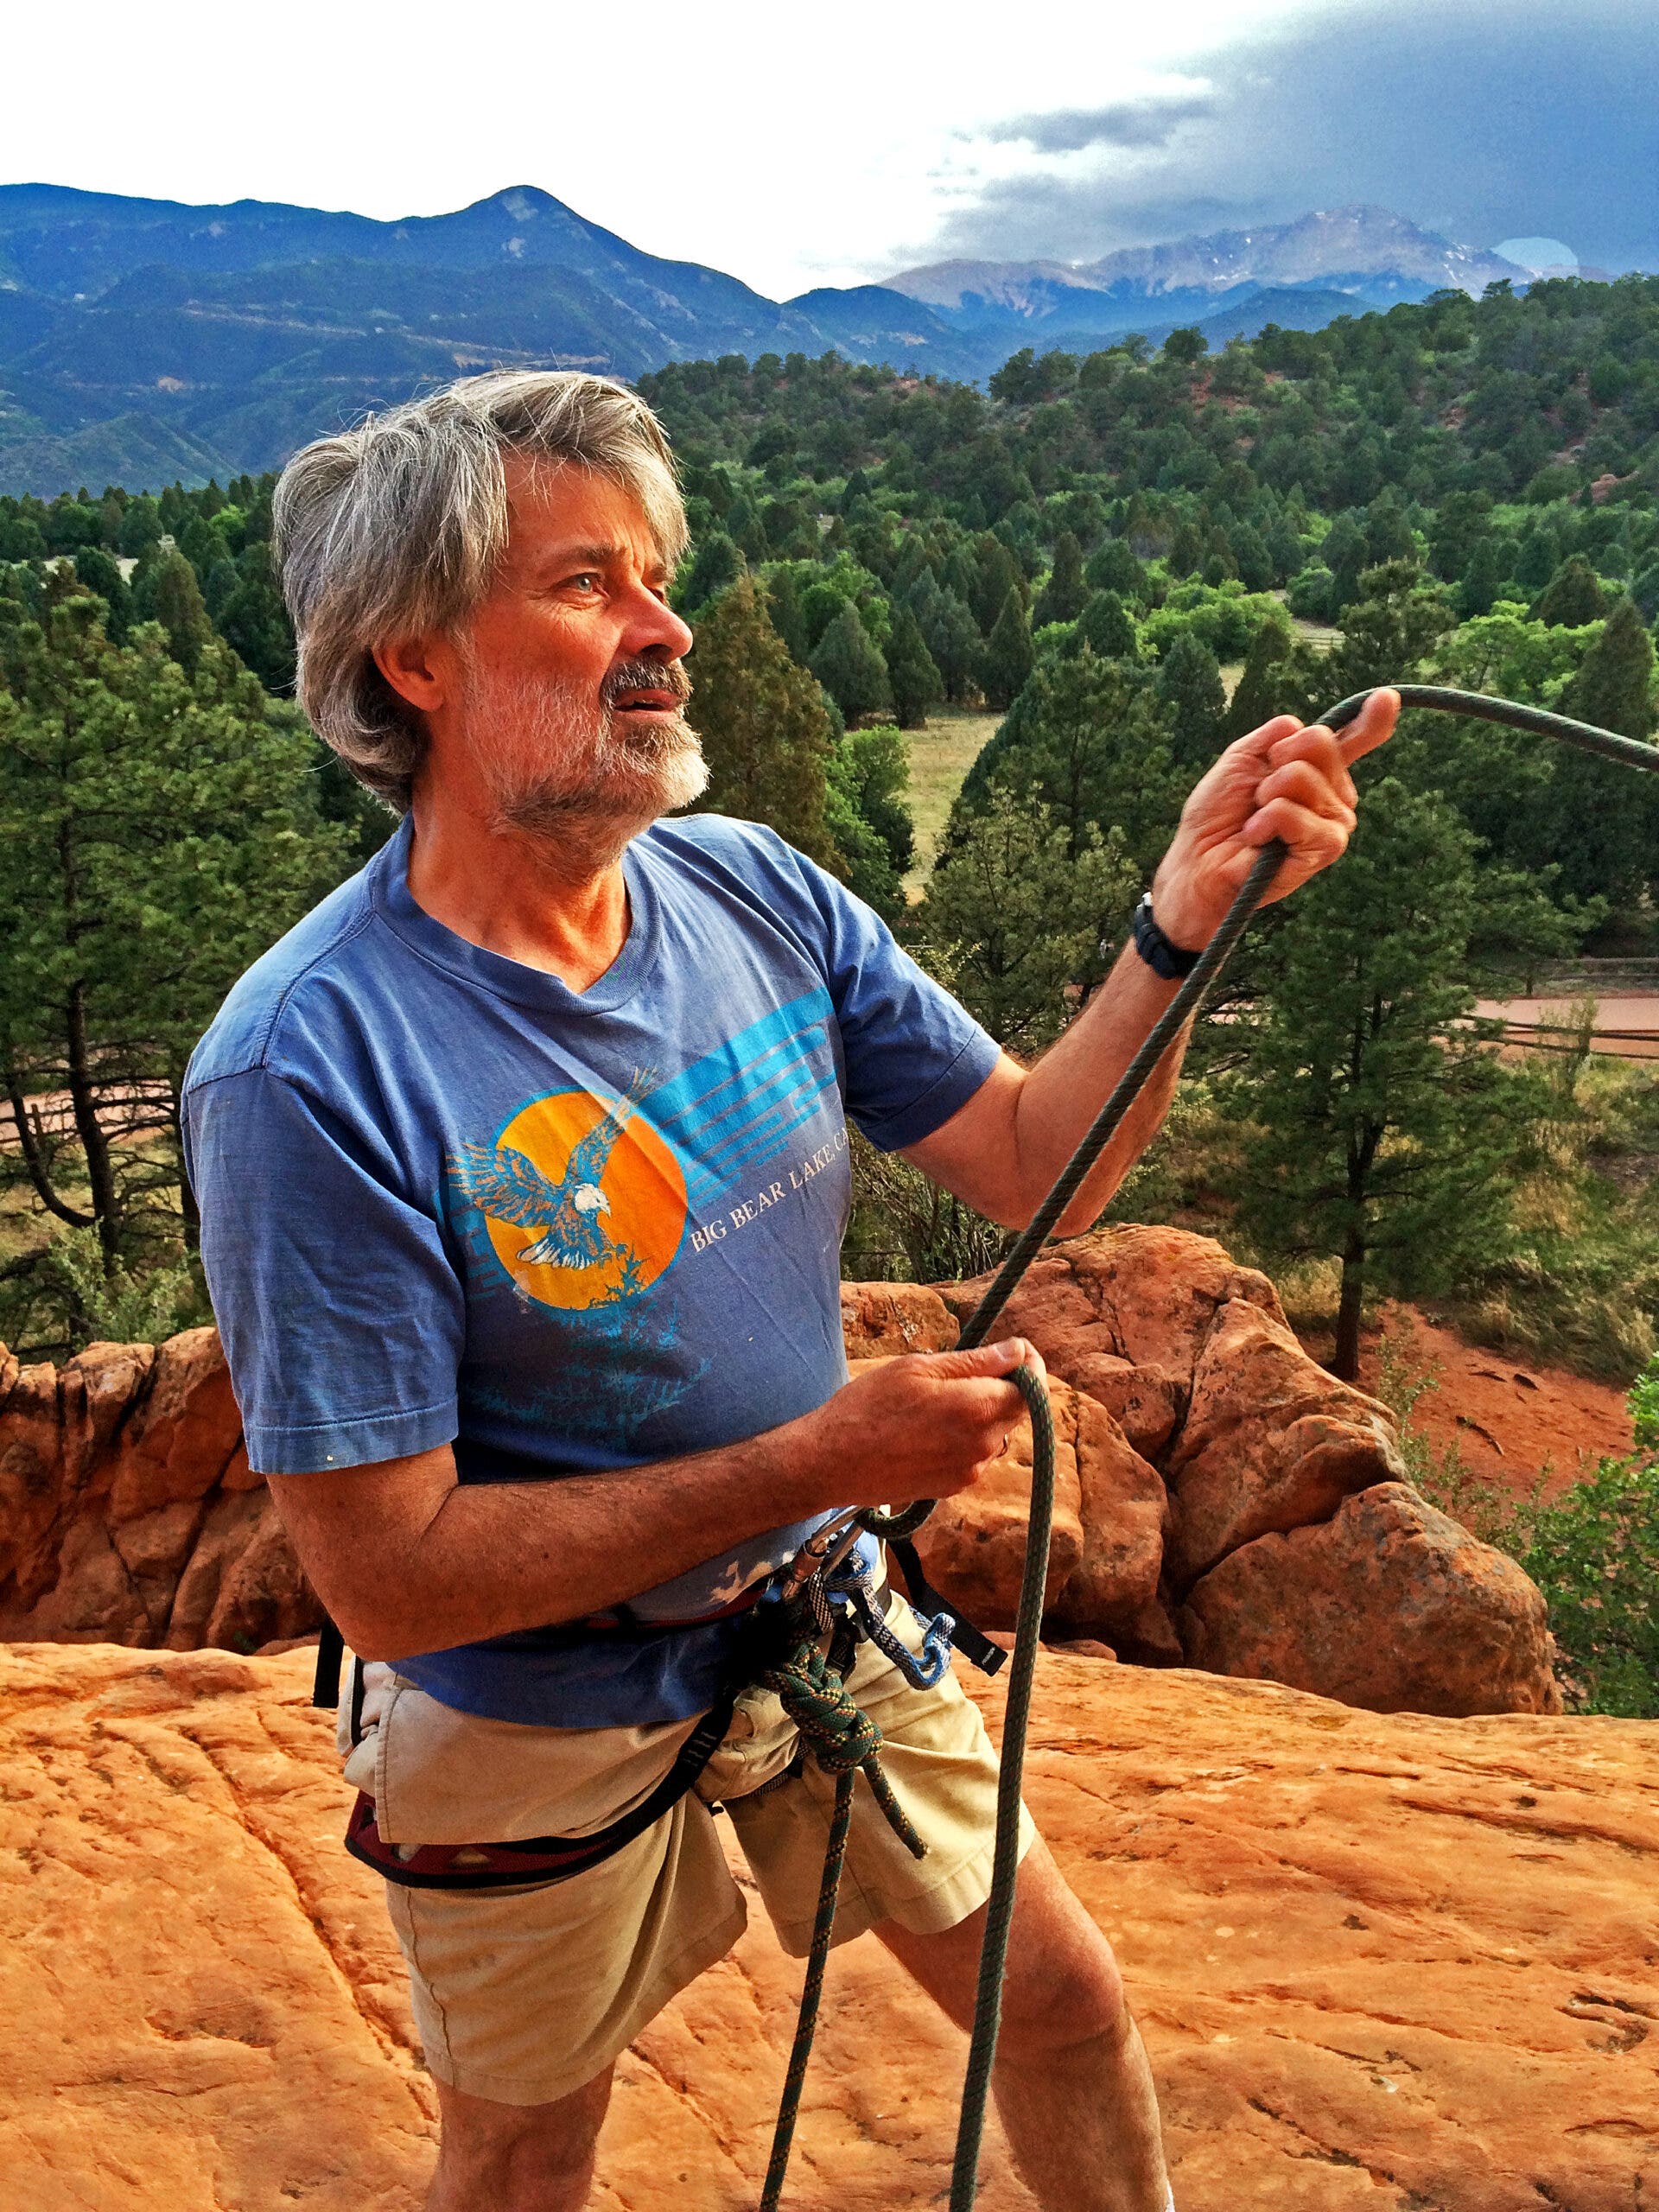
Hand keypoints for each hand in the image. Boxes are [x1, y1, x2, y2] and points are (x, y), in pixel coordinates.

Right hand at [798, 1340, 1046, 1509]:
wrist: (832, 1462)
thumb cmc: (868, 1406)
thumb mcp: (919, 1368)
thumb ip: (977, 1361)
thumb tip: (1018, 1350)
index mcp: (978, 1409)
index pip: (1033, 1387)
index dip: (1028, 1364)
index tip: (1010, 1351)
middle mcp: (982, 1445)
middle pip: (1017, 1410)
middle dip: (1001, 1387)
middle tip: (960, 1373)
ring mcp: (970, 1470)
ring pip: (995, 1432)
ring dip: (980, 1413)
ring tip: (935, 1404)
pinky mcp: (954, 1486)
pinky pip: (975, 1454)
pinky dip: (964, 1437)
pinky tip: (926, 1430)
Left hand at [1149, 688, 1398, 949]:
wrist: (1198, 860)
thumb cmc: (1218, 815)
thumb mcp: (1242, 760)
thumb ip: (1275, 737)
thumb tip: (1301, 722)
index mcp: (1319, 771)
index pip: (1353, 740)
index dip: (1372, 718)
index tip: (1386, 698)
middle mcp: (1335, 795)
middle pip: (1321, 743)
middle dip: (1277, 760)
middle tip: (1258, 793)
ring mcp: (1335, 822)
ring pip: (1302, 776)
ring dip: (1265, 795)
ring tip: (1256, 822)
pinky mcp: (1326, 848)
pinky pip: (1293, 812)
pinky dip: (1265, 821)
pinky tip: (1257, 839)